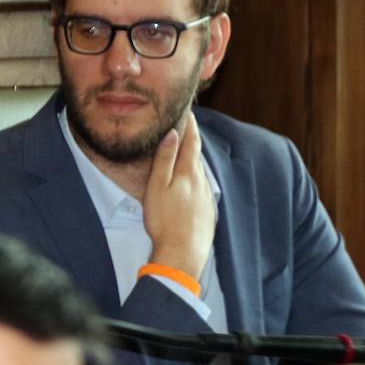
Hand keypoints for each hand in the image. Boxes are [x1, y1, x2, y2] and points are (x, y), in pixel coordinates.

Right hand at [144, 114, 215, 279]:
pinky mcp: (207, 211)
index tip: (187, 111)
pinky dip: (195, 178)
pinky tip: (189, 184)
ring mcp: (206, 197)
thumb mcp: (157, 187)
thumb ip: (165, 160)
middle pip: (197, 155)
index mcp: (189, 173)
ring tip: (185, 152)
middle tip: (186, 126)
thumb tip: (173, 134)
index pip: (192, 141)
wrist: (183, 252)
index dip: (190, 125)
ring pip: (200, 172)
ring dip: (193, 159)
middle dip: (192, 140)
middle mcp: (202, 182)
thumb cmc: (164, 220)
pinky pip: (202, 188)